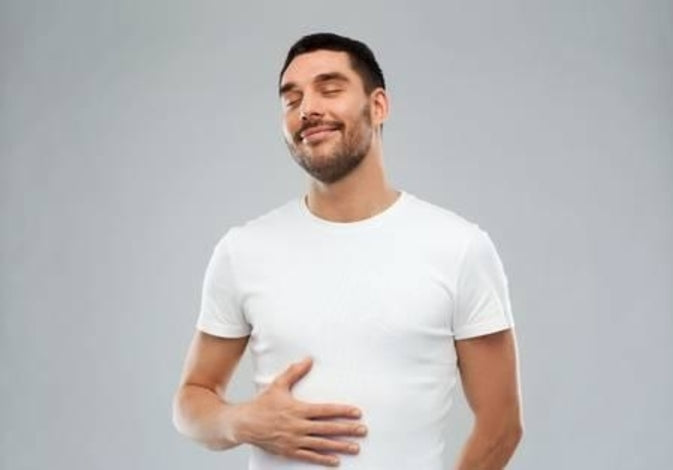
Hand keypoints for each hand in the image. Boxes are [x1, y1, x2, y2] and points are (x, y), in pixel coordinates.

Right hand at [234, 356, 366, 466]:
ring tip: (355, 447)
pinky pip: (309, 456)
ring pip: (322, 444)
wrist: (244, 424)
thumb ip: (294, 372)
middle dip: (347, 429)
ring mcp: (294, 440)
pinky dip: (323, 459)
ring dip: (340, 446)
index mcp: (298, 409)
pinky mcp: (289, 451)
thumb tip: (308, 359)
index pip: (326, 410)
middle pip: (328, 428)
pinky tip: (335, 460)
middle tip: (362, 431)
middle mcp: (298, 426)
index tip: (357, 412)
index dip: (343, 411)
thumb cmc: (262, 404)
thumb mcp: (278, 385)